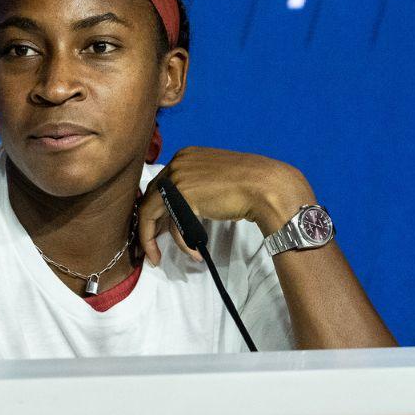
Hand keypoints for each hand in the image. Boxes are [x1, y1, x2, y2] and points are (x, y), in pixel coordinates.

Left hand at [136, 146, 315, 265]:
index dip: (156, 209)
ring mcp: (178, 177)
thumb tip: (183, 210)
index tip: (158, 228)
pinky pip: (173, 224)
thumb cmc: (248, 185)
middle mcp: (177, 163)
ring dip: (152, 238)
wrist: (265, 186)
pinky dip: (181, 242)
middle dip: (148, 225)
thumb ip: (196, 188)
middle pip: (151, 196)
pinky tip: (193, 253)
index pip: (160, 184)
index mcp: (185, 156)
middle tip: (150, 245)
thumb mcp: (214, 180)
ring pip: (150, 211)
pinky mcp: (183, 195)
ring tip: (158, 257)